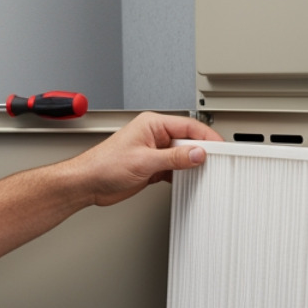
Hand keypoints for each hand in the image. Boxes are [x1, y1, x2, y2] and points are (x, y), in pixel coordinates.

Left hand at [64, 112, 222, 207]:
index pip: (188, 126)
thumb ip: (174, 158)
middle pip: (187, 141)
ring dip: (191, 165)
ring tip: (204, 172)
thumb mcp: (145, 161)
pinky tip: (188, 180)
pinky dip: (182, 175)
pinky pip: (174, 168)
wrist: (87, 183)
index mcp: (152, 124)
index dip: (206, 137)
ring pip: (182, 156)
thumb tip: (197, 154)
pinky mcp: (151, 167)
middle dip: (201, 151)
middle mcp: (154, 136)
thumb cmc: (104, 164)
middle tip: (215, 162)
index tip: (220, 147)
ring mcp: (153, 152)